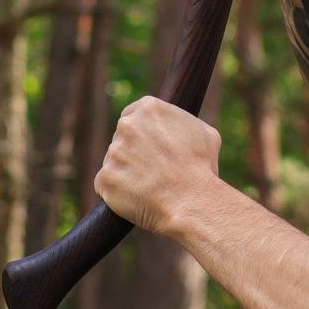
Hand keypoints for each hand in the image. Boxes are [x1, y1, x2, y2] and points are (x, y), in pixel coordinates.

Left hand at [94, 97, 221, 237]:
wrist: (191, 200)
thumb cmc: (201, 167)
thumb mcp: (204, 132)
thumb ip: (183, 124)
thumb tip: (178, 127)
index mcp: (150, 108)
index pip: (133, 114)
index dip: (141, 131)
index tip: (148, 145)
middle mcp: (128, 125)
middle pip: (121, 137)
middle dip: (132, 150)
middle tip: (150, 168)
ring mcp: (113, 152)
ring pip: (114, 161)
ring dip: (125, 171)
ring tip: (148, 186)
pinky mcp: (104, 178)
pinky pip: (106, 184)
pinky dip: (117, 191)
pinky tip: (135, 197)